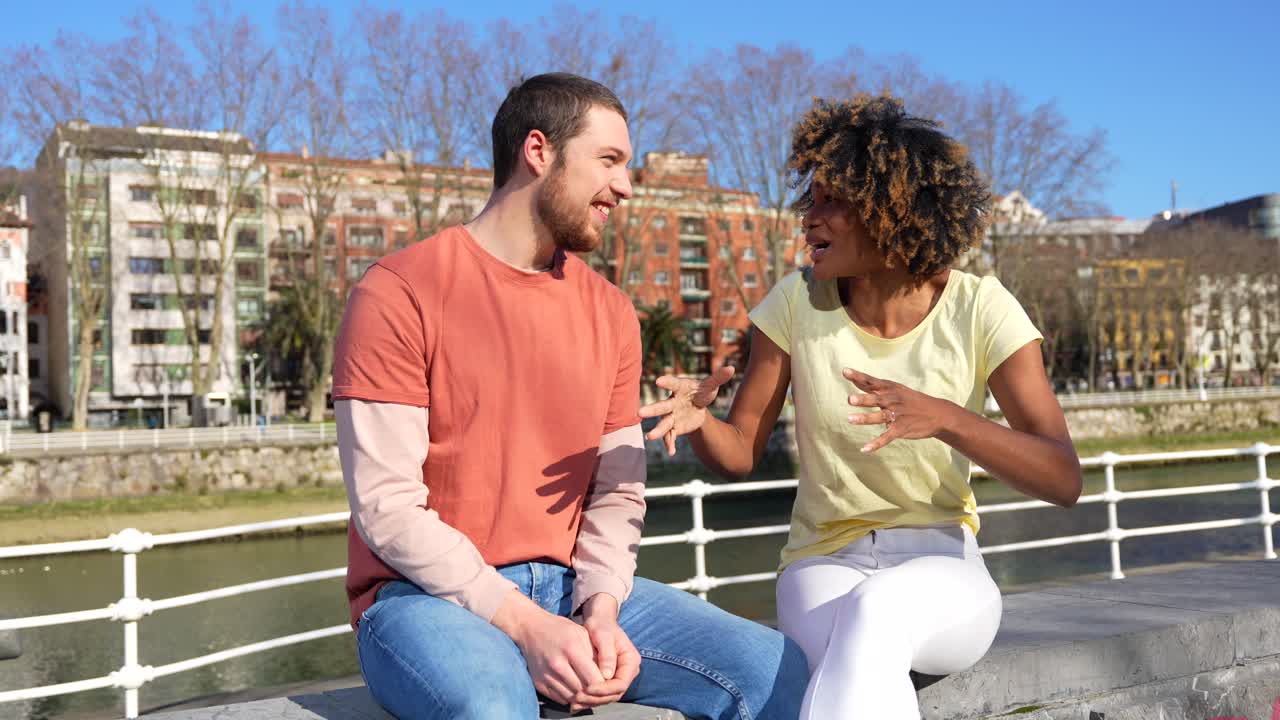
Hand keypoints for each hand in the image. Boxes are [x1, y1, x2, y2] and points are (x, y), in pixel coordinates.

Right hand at [491, 592, 604, 709]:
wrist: (530, 629)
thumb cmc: (559, 629)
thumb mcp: (581, 633)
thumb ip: (595, 653)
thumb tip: (608, 675)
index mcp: (572, 649)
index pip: (594, 679)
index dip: (604, 685)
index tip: (608, 682)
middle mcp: (557, 665)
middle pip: (583, 691)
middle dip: (594, 693)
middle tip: (601, 690)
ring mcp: (546, 676)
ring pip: (572, 698)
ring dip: (582, 697)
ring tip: (589, 691)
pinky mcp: (539, 683)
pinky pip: (560, 699)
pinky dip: (570, 697)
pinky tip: (575, 689)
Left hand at [575, 594, 640, 706]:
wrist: (599, 621)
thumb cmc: (601, 625)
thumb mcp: (603, 636)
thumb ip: (607, 655)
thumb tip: (607, 676)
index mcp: (631, 661)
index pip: (621, 684)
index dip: (605, 689)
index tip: (588, 688)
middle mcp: (628, 671)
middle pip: (615, 694)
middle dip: (597, 698)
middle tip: (578, 699)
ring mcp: (619, 676)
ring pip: (607, 696)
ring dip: (592, 700)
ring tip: (574, 702)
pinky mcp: (609, 678)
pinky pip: (601, 692)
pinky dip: (589, 697)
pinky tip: (575, 699)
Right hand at [638, 366, 735, 454]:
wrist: (697, 406)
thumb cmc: (701, 392)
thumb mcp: (710, 386)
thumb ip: (718, 378)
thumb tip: (732, 368)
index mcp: (679, 388)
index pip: (672, 384)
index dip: (666, 382)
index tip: (658, 381)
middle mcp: (672, 402)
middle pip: (661, 406)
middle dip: (652, 410)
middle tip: (640, 412)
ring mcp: (672, 416)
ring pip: (663, 424)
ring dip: (657, 430)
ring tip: (650, 437)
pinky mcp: (675, 427)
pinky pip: (671, 436)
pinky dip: (670, 443)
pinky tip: (671, 452)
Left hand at [842, 367, 957, 452]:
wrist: (938, 414)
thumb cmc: (911, 400)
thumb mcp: (895, 389)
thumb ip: (874, 387)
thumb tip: (854, 379)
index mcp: (890, 389)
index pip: (871, 381)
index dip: (858, 376)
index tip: (845, 371)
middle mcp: (892, 400)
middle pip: (875, 398)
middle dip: (863, 399)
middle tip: (849, 399)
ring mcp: (897, 415)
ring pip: (879, 417)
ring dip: (865, 418)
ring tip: (850, 419)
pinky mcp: (901, 429)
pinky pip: (887, 437)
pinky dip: (876, 443)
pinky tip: (864, 449)